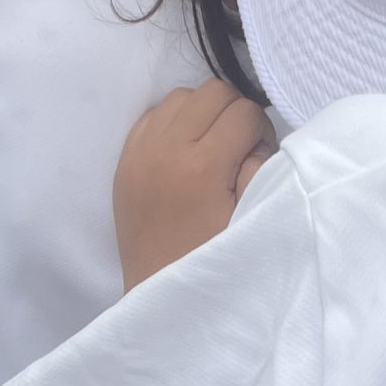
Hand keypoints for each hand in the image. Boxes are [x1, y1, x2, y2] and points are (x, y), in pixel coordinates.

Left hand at [112, 80, 276, 290]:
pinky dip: (174, 122)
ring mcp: (139, 152)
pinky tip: (184, 151)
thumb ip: (260, 170)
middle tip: (239, 149)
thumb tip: (254, 140)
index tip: (258, 156)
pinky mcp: (124, 159)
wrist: (158, 293)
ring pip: (182, 96)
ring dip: (203, 113)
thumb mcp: (248, 218)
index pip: (244, 112)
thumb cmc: (211, 260)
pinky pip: (154, 114)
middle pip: (213, 92)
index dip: (261, 131)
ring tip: (211, 147)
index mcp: (202, 167)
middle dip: (235, 114)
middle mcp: (166, 150)